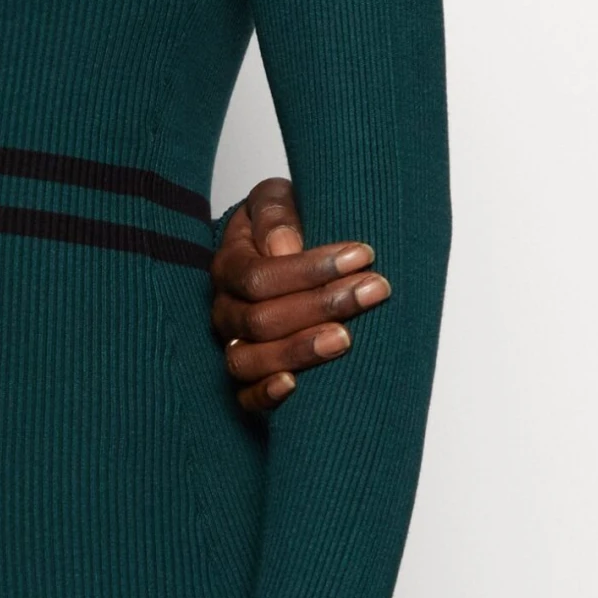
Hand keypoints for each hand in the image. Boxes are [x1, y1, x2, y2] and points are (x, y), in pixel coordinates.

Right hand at [209, 176, 391, 412]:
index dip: (310, 269)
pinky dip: (265, 395)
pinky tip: (295, 386)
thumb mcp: (276, 201)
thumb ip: (275, 214)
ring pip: (250, 359)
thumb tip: (283, 247)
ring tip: (346, 338)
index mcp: (229, 264)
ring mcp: (233, 345)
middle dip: (321, 305)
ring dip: (301, 350)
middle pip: (261, 319)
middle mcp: (225, 309)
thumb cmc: (283, 226)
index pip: (259, 276)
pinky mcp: (245, 381)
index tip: (362, 255)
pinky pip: (243, 397)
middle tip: (372, 290)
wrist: (278, 252)